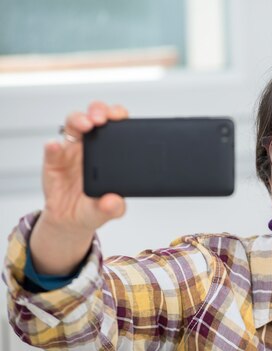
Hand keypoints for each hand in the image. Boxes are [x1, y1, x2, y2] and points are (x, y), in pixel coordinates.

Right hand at [30, 101, 128, 274]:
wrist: (70, 221)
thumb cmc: (93, 208)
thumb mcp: (108, 211)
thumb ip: (114, 207)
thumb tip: (114, 202)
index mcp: (112, 152)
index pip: (118, 126)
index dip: (119, 117)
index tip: (120, 118)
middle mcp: (92, 145)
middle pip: (96, 116)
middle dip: (100, 110)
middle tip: (101, 119)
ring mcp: (72, 150)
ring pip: (74, 124)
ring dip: (78, 119)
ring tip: (84, 125)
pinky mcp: (54, 159)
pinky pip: (52, 148)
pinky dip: (53, 145)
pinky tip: (54, 146)